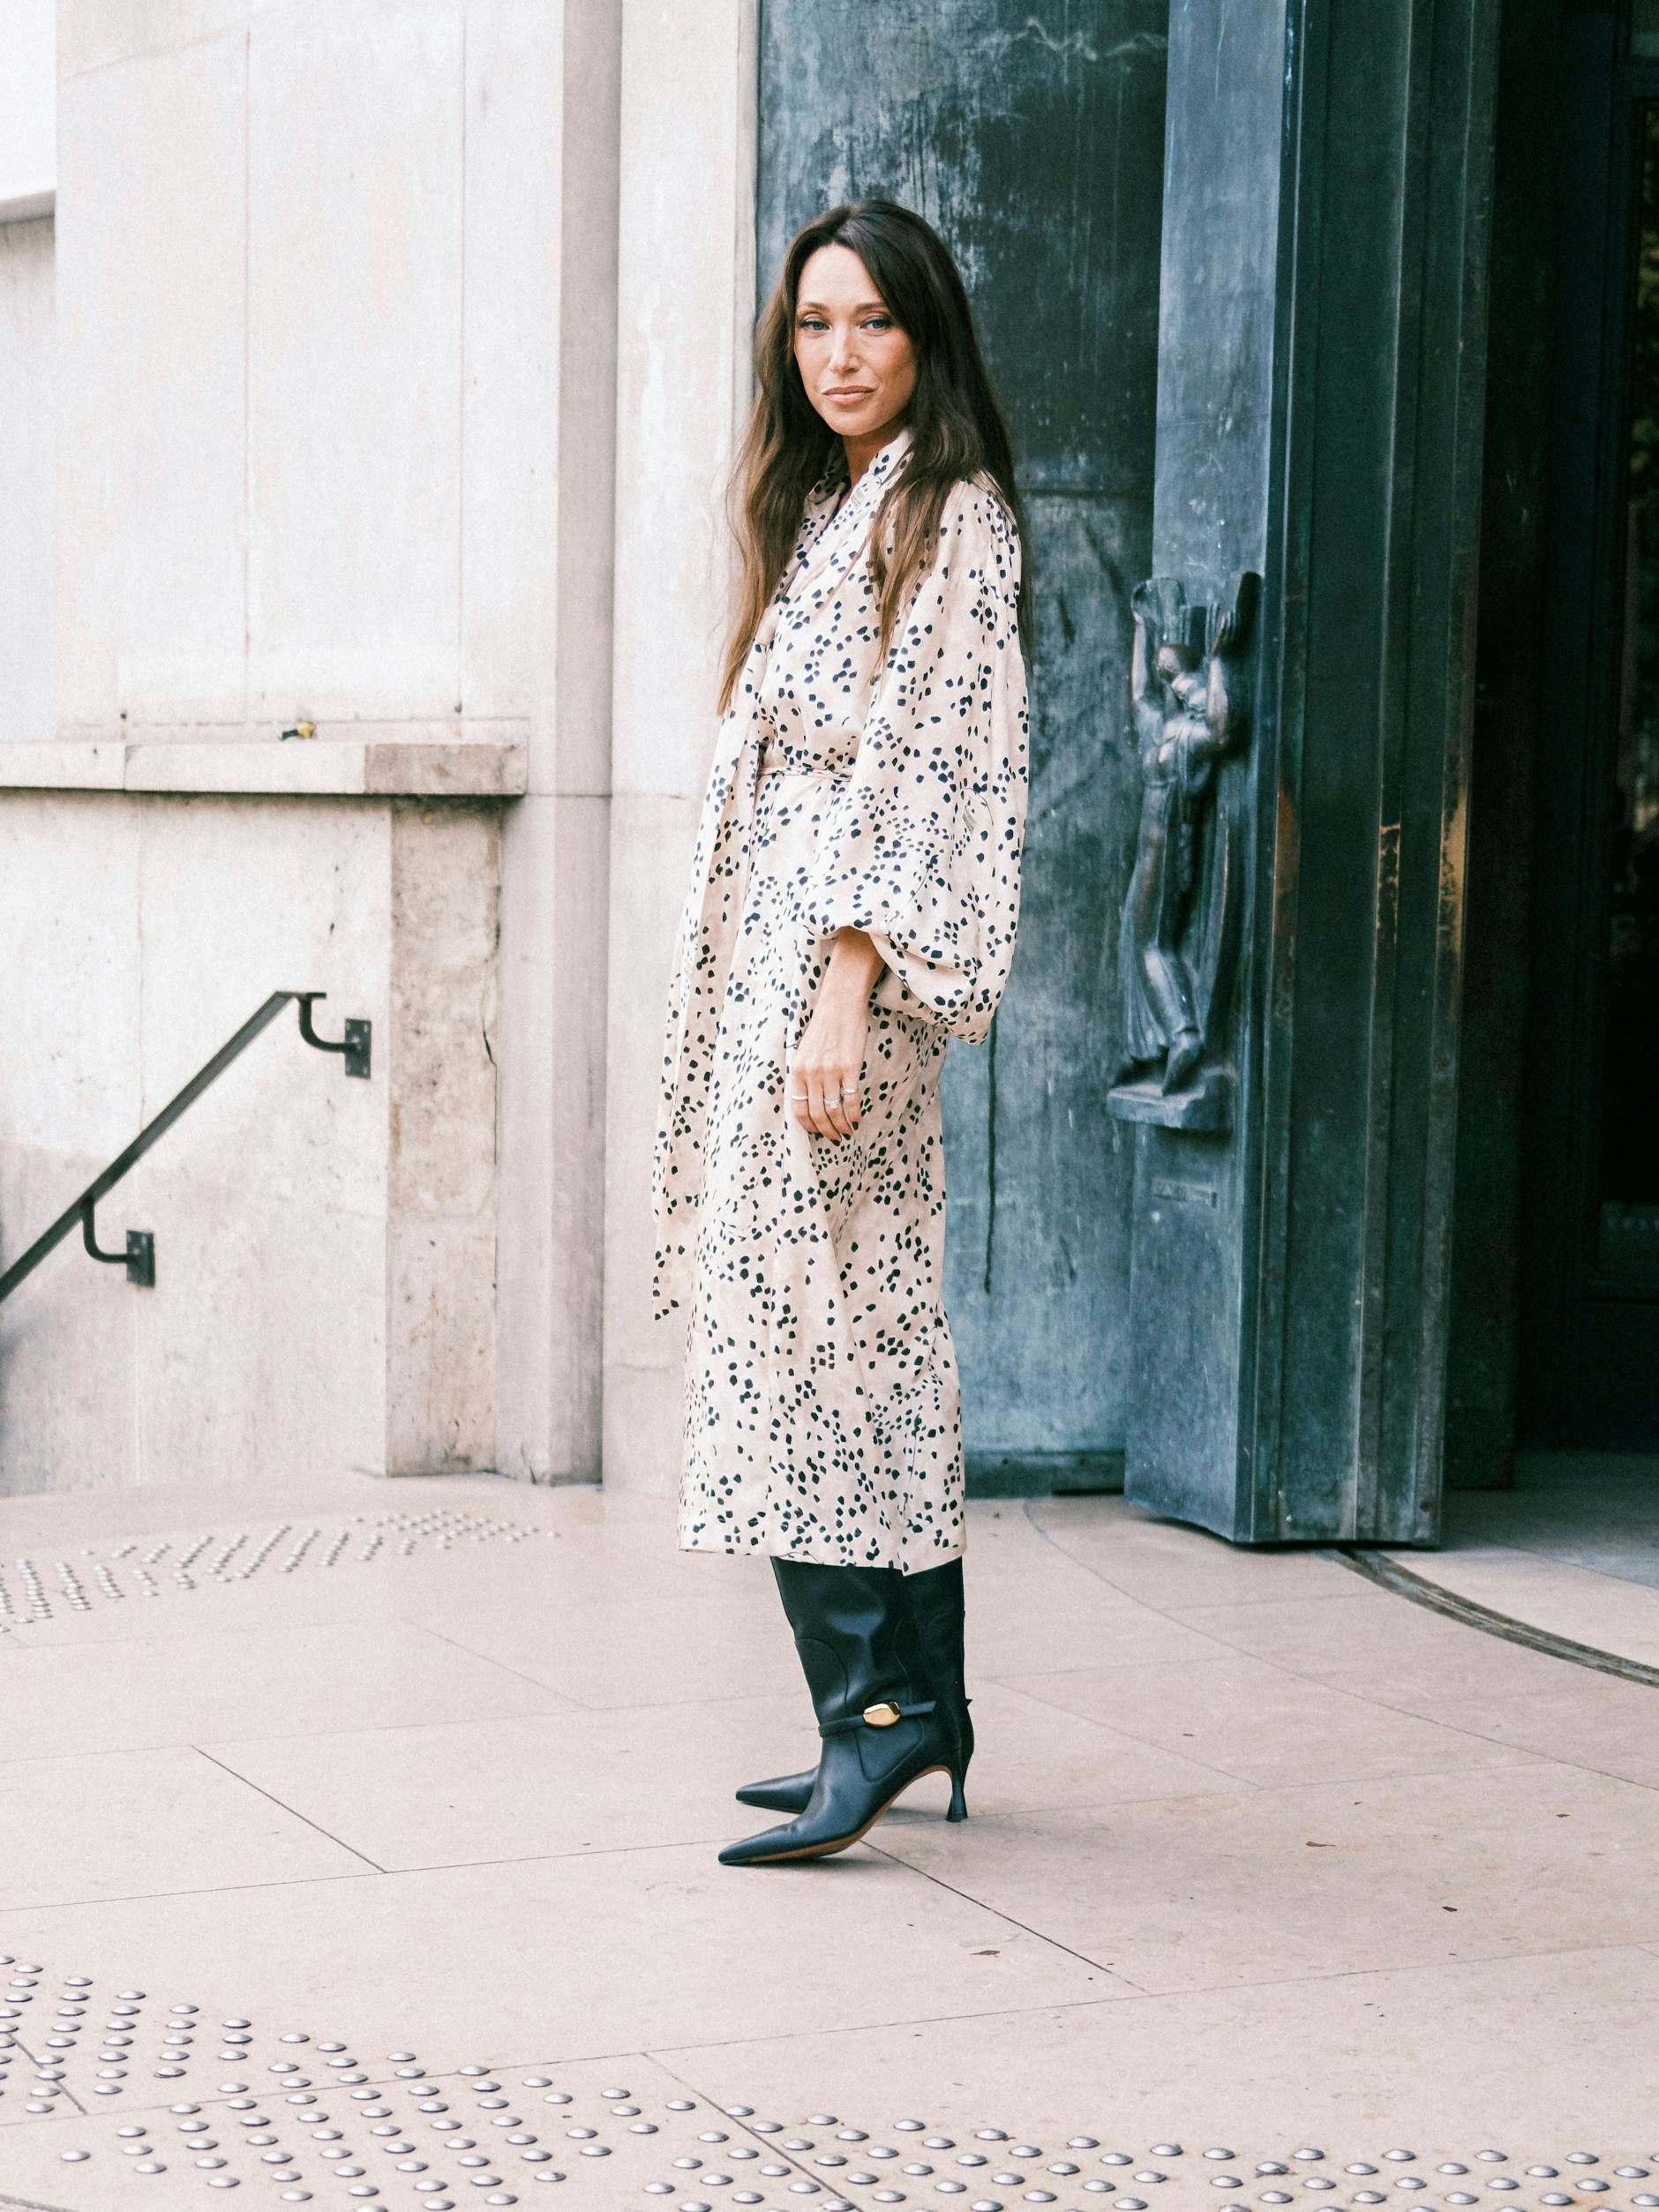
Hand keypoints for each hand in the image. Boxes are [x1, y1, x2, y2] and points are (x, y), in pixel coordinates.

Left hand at [790, 928, 883, 1139]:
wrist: (839, 1004)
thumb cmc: (822, 1026)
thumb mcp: (804, 1050)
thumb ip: (804, 1073)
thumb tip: (808, 1098)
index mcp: (797, 1070)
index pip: (799, 1108)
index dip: (808, 1126)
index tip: (817, 1132)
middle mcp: (811, 1073)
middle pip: (817, 1114)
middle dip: (826, 1131)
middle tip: (835, 1138)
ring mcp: (830, 1071)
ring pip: (834, 1110)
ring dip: (841, 1126)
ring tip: (847, 1132)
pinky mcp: (849, 1067)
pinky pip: (851, 1099)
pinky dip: (854, 1114)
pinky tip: (858, 1119)